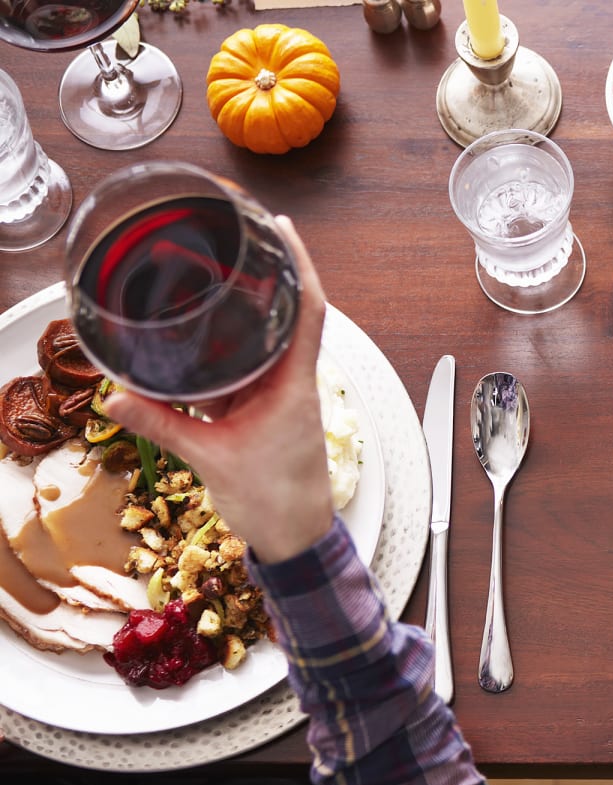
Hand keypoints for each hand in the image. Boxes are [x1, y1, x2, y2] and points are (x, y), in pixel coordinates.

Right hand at [103, 217, 332, 564]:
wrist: (296, 538)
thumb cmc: (275, 500)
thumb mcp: (210, 457)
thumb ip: (162, 424)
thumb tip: (116, 396)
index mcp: (294, 385)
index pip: (309, 311)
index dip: (299, 266)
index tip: (284, 230)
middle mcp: (294, 382)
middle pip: (287, 315)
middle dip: (264, 278)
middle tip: (237, 242)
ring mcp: (282, 395)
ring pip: (266, 341)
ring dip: (245, 314)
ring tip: (215, 280)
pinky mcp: (267, 410)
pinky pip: (249, 369)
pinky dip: (229, 351)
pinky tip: (204, 338)